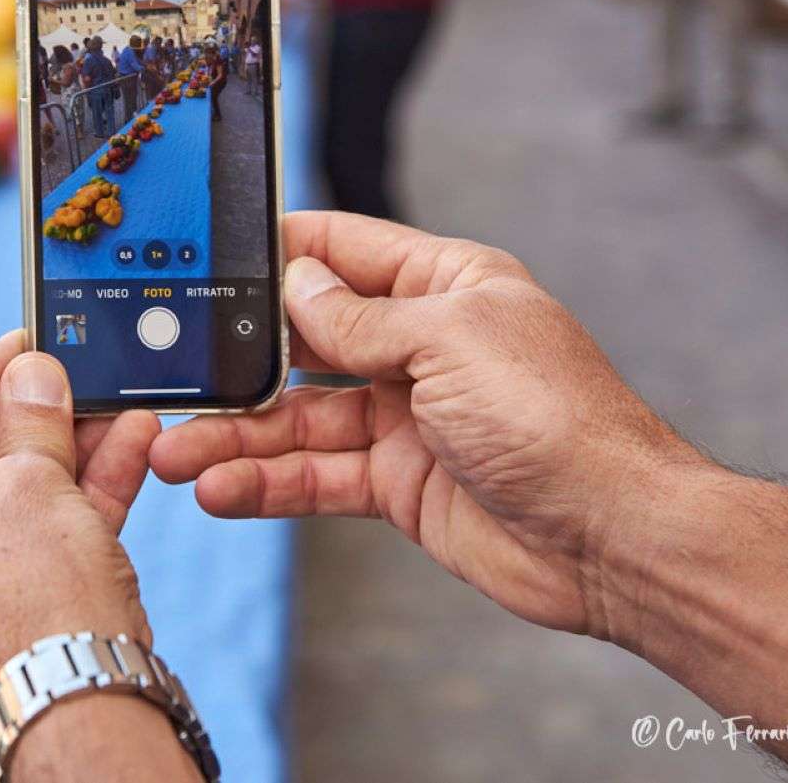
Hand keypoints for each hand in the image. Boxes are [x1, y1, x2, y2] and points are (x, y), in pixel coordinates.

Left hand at [0, 332, 160, 736]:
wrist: (85, 720)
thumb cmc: (33, 604)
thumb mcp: (32, 484)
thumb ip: (31, 417)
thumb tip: (34, 372)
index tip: (25, 340)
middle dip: (38, 420)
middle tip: (78, 374)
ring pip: (9, 510)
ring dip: (70, 457)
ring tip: (121, 408)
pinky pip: (28, 550)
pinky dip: (75, 505)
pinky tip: (128, 452)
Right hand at [151, 212, 701, 635]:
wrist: (612, 537)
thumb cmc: (558, 420)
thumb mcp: (448, 341)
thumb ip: (360, 319)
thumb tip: (298, 285)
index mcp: (445, 287)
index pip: (346, 250)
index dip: (282, 250)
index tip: (216, 256)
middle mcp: (420, 348)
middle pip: (307, 341)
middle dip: (239, 360)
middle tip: (175, 375)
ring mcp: (406, 418)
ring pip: (299, 419)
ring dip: (238, 437)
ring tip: (177, 455)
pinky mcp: (398, 483)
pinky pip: (317, 477)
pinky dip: (268, 485)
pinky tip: (222, 491)